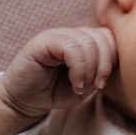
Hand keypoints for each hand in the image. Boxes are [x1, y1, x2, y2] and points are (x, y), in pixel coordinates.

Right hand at [0, 27, 116, 117]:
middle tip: (96, 86)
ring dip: (90, 69)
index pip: (108, 38)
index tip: (102, 83)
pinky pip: (71, 47)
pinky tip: (75, 83)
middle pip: (101, 38)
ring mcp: (57, 34)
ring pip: (88, 42)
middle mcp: (71, 34)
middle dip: (104, 65)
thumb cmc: (54, 92)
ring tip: (81, 86)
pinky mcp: (43, 41)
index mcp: (83, 41)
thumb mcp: (85, 84)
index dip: (112, 59)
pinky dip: (78, 68)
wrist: (24, 100)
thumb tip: (111, 62)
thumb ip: (99, 71)